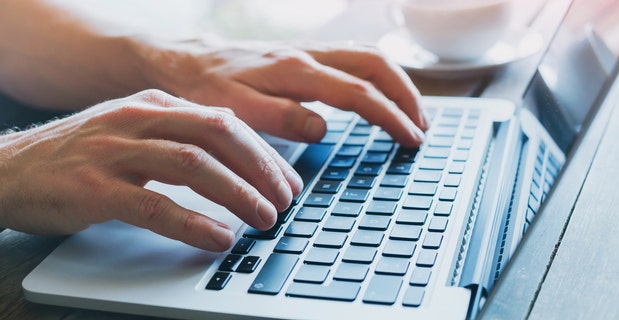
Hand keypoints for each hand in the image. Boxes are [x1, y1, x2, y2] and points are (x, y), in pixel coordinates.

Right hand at [0, 89, 302, 250]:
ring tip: (265, 219)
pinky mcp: (94, 187)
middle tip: (285, 202)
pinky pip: (154, 204)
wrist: (8, 169)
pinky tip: (219, 237)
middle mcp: (139, 118)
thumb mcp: (136, 135)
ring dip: (238, 194)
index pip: (226, 122)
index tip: (288, 182)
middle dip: (261, 170)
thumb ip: (181, 141)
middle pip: (218, 135)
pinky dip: (193, 222)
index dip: (265, 154)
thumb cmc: (81, 157)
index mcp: (155, 104)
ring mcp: (115, 150)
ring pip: (193, 165)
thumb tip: (239, 167)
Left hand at [138, 39, 427, 146]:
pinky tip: (381, 92)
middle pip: (376, 64)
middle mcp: (307, 54)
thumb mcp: (234, 112)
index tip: (411, 139)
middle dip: (407, 95)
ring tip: (412, 112)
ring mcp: (308, 51)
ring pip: (369, 55)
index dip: (391, 116)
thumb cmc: (205, 90)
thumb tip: (323, 128)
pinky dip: (378, 75)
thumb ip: (280, 119)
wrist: (184, 62)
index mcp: (295, 71)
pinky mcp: (304, 54)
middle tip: (421, 127)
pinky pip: (354, 56)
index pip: (359, 92)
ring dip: (397, 82)